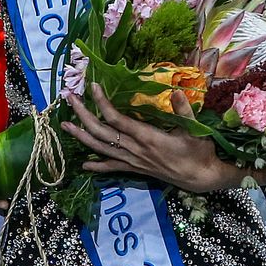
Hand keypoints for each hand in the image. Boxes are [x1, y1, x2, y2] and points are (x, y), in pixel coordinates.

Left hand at [62, 84, 239, 192]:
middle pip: (102, 132)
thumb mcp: (195, 129)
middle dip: (83, 115)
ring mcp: (134, 161)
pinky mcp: (136, 169)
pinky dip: (97, 166)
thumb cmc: (198, 151)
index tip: (92, 87)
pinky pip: (112, 167)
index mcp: (147, 137)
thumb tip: (176, 91)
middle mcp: (135, 150)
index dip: (102, 103)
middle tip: (69, 99)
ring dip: (82, 137)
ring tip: (65, 126)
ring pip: (101, 148)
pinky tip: (83, 165)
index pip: (117, 119)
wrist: (200, 178)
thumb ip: (184, 111)